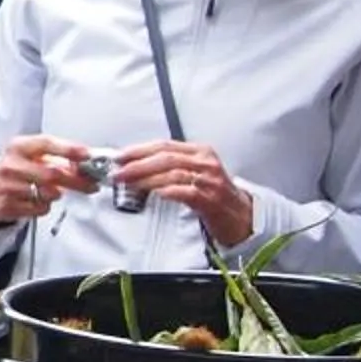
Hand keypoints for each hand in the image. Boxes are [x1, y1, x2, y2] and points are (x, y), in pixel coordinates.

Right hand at [0, 133, 90, 226]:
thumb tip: (86, 164)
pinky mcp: (7, 205)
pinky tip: (37, 200)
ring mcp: (7, 186)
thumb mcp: (31, 156)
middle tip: (91, 185)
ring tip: (51, 191)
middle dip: (76, 181)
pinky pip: (40, 208)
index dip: (68, 149)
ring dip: (57, 194)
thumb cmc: (15, 169)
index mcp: (18, 147)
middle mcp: (11, 165)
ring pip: (48, 193)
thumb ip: (57, 157)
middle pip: (52, 173)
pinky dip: (45, 206)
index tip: (86, 154)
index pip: (46, 144)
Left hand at [114, 138, 250, 245]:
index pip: (164, 145)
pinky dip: (169, 191)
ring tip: (129, 184)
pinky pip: (187, 192)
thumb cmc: (213, 194)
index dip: (139, 150)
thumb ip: (170, 166)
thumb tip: (135, 166)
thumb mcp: (195, 172)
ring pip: (173, 174)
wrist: (241, 216)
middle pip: (166, 158)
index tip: (120, 157)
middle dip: (138, 165)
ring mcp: (210, 180)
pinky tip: (156, 194)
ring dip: (146, 179)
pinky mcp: (212, 200)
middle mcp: (206, 162)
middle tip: (119, 172)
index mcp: (199, 151)